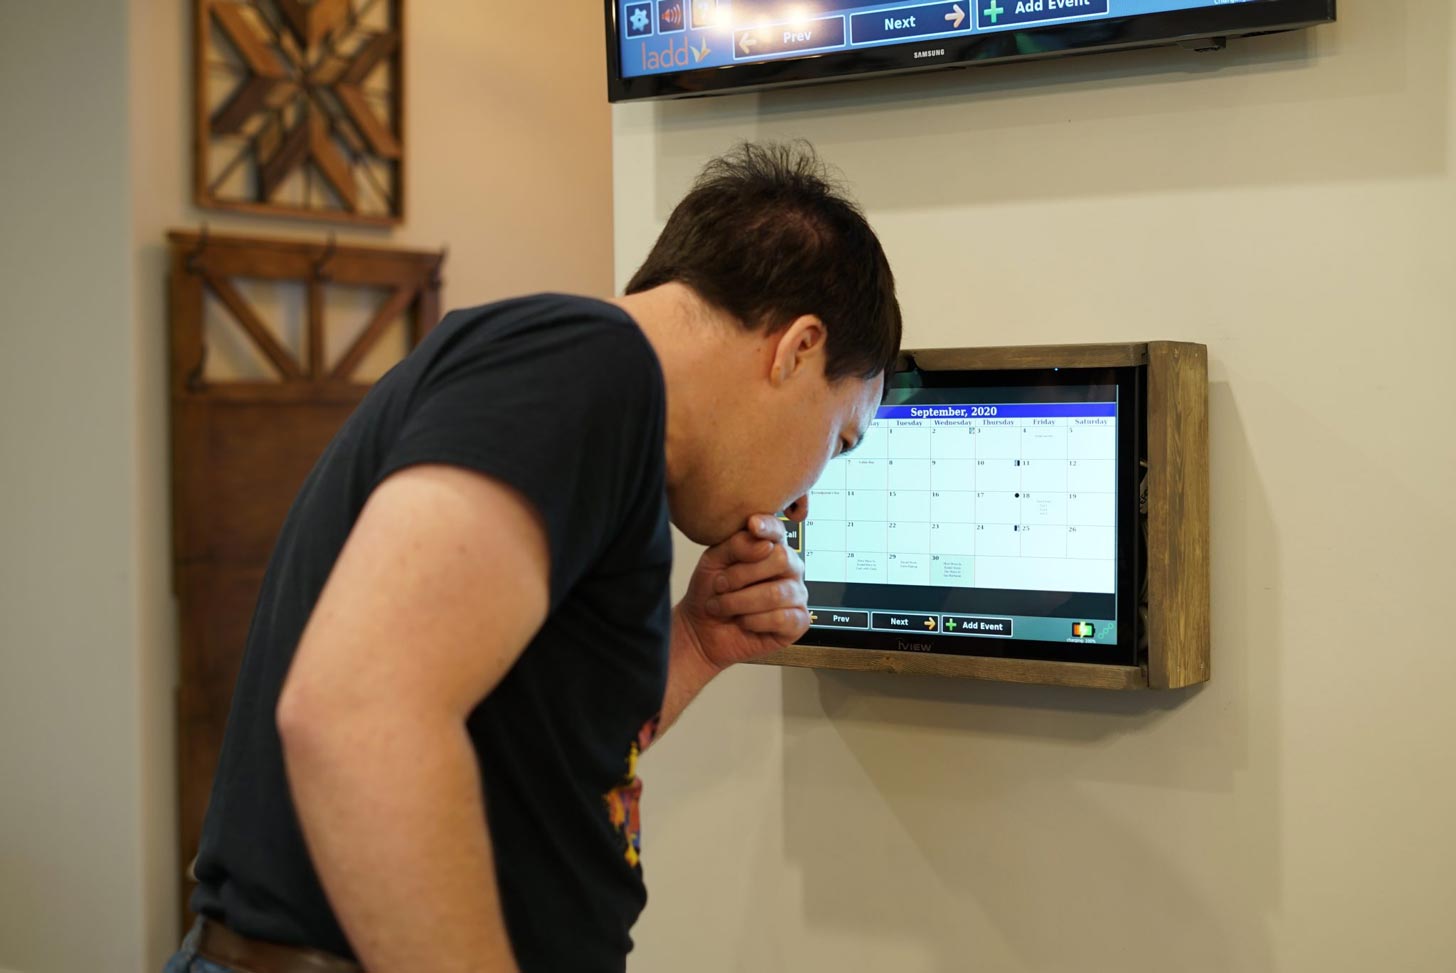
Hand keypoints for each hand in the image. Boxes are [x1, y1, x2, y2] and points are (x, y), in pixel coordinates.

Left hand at [675, 515, 809, 670]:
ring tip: (722, 606)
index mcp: (770, 547)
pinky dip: (753, 621)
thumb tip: (763, 544)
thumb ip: (737, 545)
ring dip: (740, 602)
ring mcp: (796, 594)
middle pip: (781, 558)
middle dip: (742, 575)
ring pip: (776, 593)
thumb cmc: (710, 593)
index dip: (768, 526)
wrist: (701, 630)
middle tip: (720, 585)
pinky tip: (743, 621)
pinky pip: (781, 618)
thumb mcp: (714, 560)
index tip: (752, 526)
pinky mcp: (798, 622)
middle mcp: (788, 568)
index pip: (777, 530)